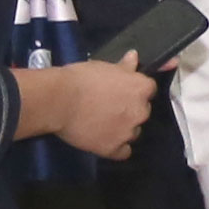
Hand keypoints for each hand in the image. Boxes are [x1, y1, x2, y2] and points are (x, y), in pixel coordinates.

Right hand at [16, 54, 157, 160]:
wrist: (59, 100)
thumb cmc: (81, 79)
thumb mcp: (104, 66)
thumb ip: (124, 66)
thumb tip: (134, 57)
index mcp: (141, 88)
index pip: (149, 89)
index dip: (135, 89)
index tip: (121, 90)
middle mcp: (141, 111)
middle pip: (142, 111)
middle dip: (130, 109)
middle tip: (109, 106)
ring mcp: (129, 132)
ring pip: (134, 132)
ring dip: (124, 128)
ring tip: (102, 123)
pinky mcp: (114, 148)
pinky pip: (123, 151)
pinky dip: (116, 147)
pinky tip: (104, 140)